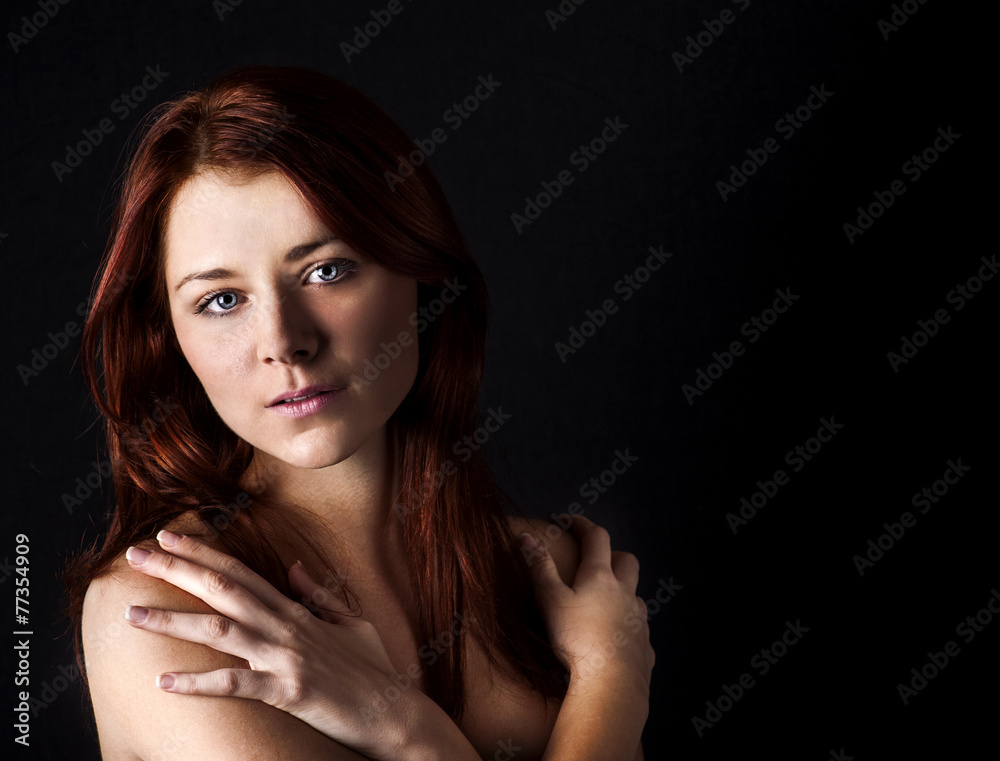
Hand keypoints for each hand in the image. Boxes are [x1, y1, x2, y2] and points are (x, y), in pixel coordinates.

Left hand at [122, 530, 411, 758]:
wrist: (393, 710)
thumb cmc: (372, 668)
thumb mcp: (351, 621)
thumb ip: (320, 594)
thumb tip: (297, 568)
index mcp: (296, 610)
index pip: (241, 571)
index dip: (203, 552)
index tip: (169, 536)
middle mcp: (286, 626)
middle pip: (223, 588)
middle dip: (177, 568)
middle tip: (136, 553)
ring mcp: (286, 658)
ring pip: (220, 630)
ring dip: (173, 620)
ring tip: (133, 614)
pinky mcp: (289, 692)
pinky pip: (236, 684)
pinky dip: (198, 682)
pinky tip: (164, 681)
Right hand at [519, 515, 654, 692]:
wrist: (612, 684)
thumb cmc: (577, 639)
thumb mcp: (549, 600)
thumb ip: (538, 567)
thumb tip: (527, 536)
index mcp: (600, 577)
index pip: (596, 537)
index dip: (582, 524)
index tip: (567, 520)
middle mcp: (625, 593)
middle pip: (627, 561)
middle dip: (612, 554)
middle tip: (592, 562)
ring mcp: (638, 620)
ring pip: (634, 595)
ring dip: (621, 591)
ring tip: (601, 604)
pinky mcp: (644, 647)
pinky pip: (638, 629)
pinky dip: (626, 625)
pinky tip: (613, 639)